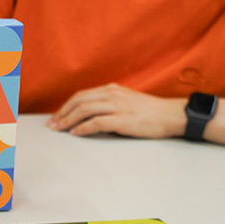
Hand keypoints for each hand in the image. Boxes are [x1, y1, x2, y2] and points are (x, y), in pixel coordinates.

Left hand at [47, 83, 185, 138]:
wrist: (172, 115)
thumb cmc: (150, 112)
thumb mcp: (126, 101)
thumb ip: (109, 105)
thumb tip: (90, 116)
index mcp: (112, 90)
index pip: (82, 95)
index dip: (66, 106)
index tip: (56, 117)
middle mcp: (112, 95)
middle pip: (79, 101)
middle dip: (62, 113)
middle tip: (52, 125)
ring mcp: (118, 106)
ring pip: (84, 110)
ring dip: (68, 121)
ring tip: (59, 130)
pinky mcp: (123, 120)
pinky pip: (97, 122)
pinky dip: (83, 128)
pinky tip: (76, 133)